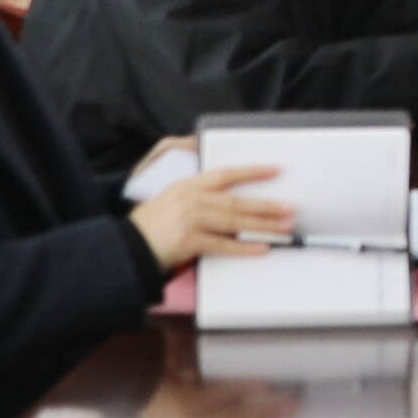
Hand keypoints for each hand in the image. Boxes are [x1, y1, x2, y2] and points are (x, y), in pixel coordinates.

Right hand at [130, 169, 295, 272]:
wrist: (128, 246)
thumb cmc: (152, 226)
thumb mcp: (172, 200)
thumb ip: (200, 199)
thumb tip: (234, 206)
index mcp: (187, 185)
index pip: (225, 174)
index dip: (252, 172)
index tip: (274, 170)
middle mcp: (190, 199)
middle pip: (236, 201)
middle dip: (266, 205)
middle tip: (289, 208)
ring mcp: (190, 219)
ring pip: (234, 221)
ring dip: (262, 226)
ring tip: (283, 229)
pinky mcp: (189, 240)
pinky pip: (223, 244)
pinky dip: (244, 247)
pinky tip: (261, 247)